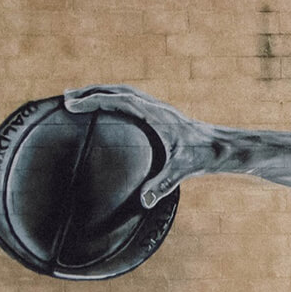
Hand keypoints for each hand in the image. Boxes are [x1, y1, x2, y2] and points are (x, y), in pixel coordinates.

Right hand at [64, 85, 220, 207]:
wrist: (224, 147)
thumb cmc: (204, 156)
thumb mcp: (182, 171)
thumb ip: (162, 185)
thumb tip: (145, 201)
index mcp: (156, 115)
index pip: (119, 100)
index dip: (94, 99)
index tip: (71, 103)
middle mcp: (155, 107)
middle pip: (118, 90)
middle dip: (91, 92)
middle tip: (66, 98)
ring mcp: (158, 109)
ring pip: (125, 92)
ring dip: (102, 92)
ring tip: (79, 99)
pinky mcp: (161, 114)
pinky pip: (132, 100)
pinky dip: (114, 99)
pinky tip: (106, 110)